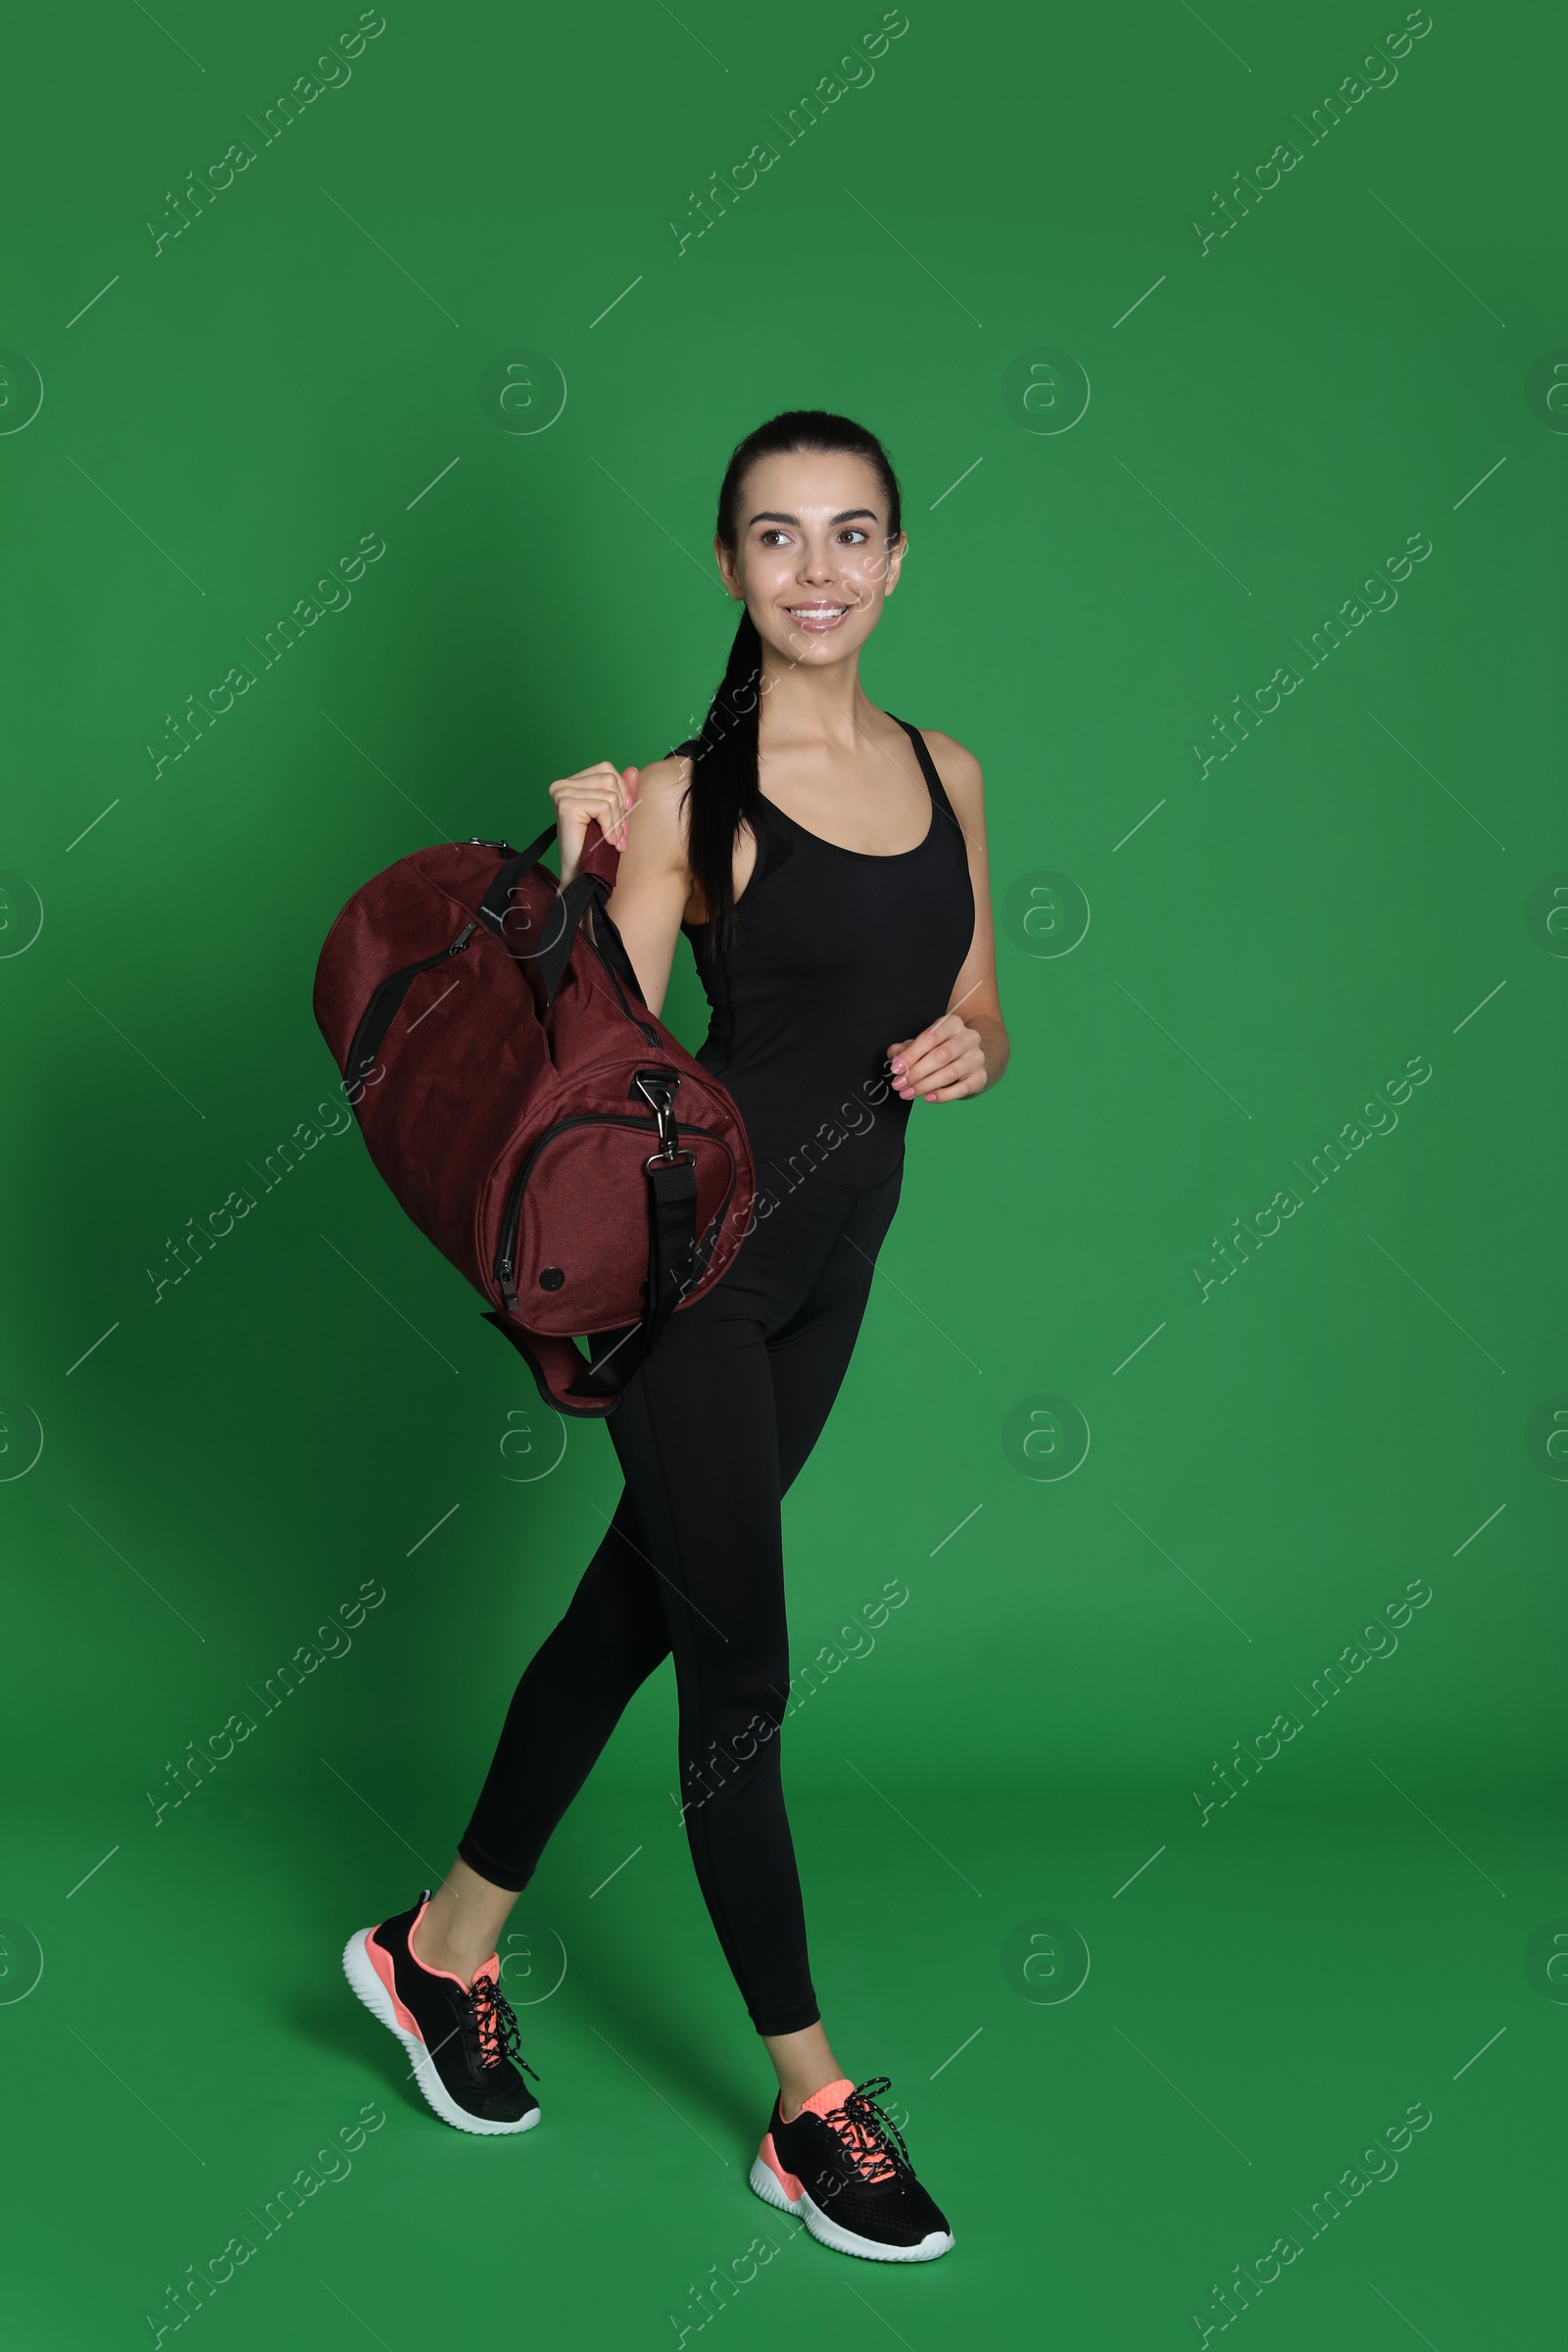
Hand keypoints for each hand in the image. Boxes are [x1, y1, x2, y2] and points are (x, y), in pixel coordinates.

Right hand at [548, 761, 638, 879]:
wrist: (582, 874)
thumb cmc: (596, 846)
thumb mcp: (613, 814)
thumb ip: (621, 791)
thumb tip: (633, 769)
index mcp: (571, 783)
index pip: (606, 769)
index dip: (621, 791)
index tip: (623, 815)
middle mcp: (562, 785)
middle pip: (609, 778)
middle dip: (621, 808)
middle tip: (620, 833)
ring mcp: (562, 793)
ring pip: (609, 793)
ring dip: (617, 821)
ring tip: (613, 840)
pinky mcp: (566, 805)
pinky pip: (604, 806)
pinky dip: (611, 825)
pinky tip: (607, 840)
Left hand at [886, 1012, 986, 1102]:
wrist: (972, 1057)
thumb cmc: (943, 1048)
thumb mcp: (924, 1043)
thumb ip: (907, 1048)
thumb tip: (894, 1056)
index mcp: (952, 1024)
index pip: (930, 1038)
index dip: (911, 1054)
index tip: (896, 1068)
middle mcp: (968, 1038)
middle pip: (941, 1056)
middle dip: (916, 1072)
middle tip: (899, 1084)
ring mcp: (977, 1058)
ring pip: (950, 1073)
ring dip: (925, 1086)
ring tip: (908, 1093)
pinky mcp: (981, 1077)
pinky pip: (962, 1089)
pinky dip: (943, 1095)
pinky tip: (928, 1098)